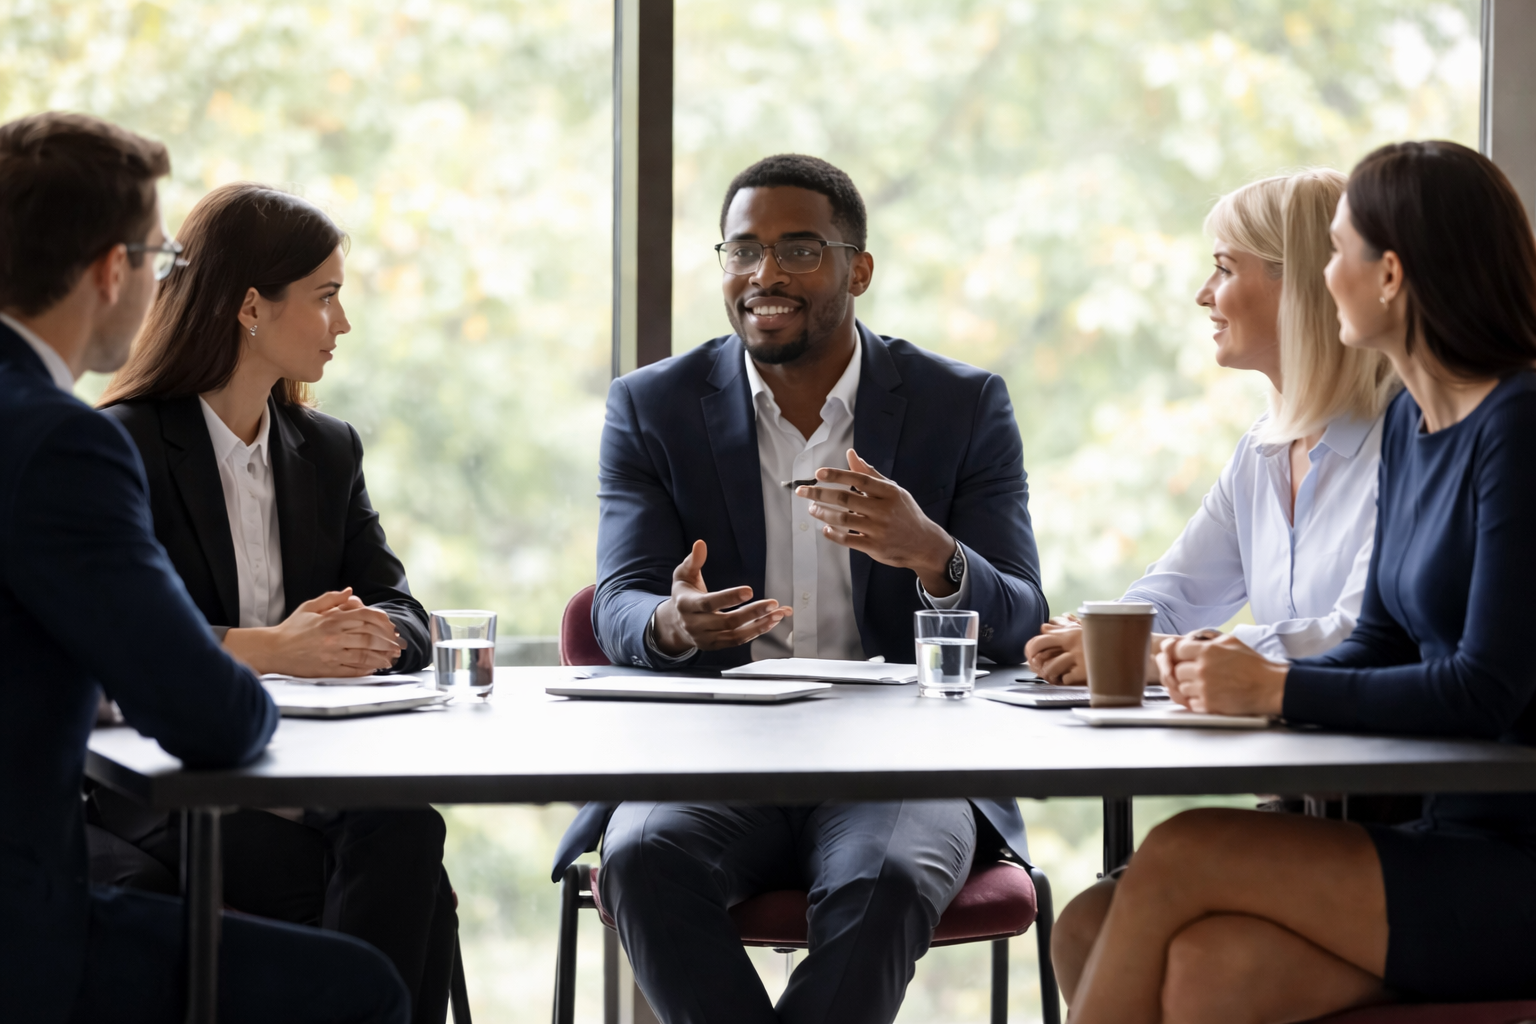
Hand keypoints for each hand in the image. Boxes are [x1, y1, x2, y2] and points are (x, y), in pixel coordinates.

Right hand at [223, 588, 403, 676]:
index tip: (391, 627)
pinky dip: (367, 669)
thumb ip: (331, 599)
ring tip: (392, 658)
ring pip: (364, 655)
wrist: (273, 650)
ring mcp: (331, 654)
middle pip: (369, 637)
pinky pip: (352, 670)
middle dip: (388, 641)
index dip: (382, 621)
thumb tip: (350, 591)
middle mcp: (334, 637)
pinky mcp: (328, 669)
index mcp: (331, 620)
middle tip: (398, 644)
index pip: (365, 617)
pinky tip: (375, 667)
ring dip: (382, 656)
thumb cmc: (291, 629)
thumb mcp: (309, 608)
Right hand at [652, 540, 791, 654]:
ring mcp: (705, 638)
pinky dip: (755, 632)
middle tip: (772, 603)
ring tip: (777, 614)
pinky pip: (737, 641)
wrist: (674, 624)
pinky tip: (770, 622)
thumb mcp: (683, 576)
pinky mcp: (715, 646)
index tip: (749, 591)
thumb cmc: (683, 595)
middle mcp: (695, 624)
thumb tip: (700, 544)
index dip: (729, 598)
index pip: (709, 603)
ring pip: (736, 635)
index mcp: (686, 605)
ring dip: (759, 625)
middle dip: (752, 613)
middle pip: (727, 622)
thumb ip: (693, 561)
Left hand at [796, 449, 957, 595]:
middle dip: (820, 493)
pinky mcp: (874, 547)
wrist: (924, 543)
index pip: (858, 479)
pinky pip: (848, 539)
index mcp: (888, 492)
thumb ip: (870, 474)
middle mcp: (883, 510)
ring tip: (812, 508)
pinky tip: (825, 528)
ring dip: (823, 513)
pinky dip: (833, 534)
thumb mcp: (893, 491)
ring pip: (843, 519)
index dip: (837, 475)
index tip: (818, 473)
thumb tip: (851, 454)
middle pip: (845, 498)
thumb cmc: (905, 513)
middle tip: (802, 491)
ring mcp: (878, 529)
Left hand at [1027, 618, 1172, 685]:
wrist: (1140, 649)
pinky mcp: (1088, 672)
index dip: (1030, 650)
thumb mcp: (1092, 628)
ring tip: (1058, 677)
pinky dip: (1066, 682)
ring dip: (1050, 675)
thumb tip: (1045, 626)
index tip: (1032, 658)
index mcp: (1071, 632)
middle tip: (1040, 670)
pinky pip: (1066, 680)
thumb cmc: (1116, 640)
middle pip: (1037, 651)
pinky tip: (1073, 680)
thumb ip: (1069, 627)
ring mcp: (1080, 657)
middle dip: (1034, 662)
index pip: (1038, 639)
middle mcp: (1072, 643)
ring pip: (1050, 669)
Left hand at [1155, 632, 1286, 716]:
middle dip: (1184, 671)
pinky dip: (1196, 700)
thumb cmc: (1253, 665)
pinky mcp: (1208, 705)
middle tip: (1197, 673)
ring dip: (1189, 687)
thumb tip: (1189, 639)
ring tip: (1205, 684)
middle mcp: (1202, 669)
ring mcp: (1204, 688)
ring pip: (1180, 687)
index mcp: (1207, 651)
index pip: (1175, 650)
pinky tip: (1208, 694)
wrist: (1269, 687)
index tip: (1182, 658)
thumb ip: (1208, 639)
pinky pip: (1189, 702)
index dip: (1178, 654)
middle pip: (1176, 670)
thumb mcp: (1231, 641)